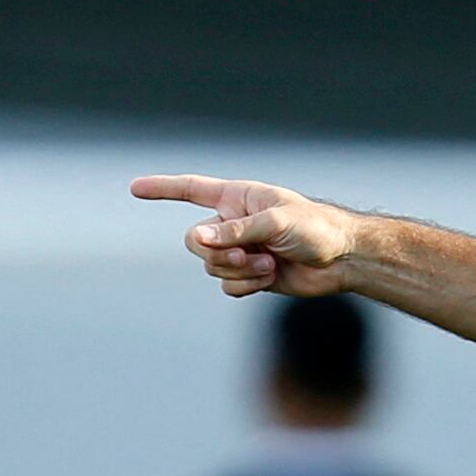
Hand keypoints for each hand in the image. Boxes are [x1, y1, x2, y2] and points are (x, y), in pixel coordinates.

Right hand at [129, 175, 361, 298]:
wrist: (341, 259)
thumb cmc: (315, 228)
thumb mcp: (275, 223)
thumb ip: (235, 230)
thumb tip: (197, 238)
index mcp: (237, 198)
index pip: (191, 190)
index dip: (162, 189)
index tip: (134, 189)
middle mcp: (233, 223)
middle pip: (195, 241)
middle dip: (216, 253)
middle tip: (246, 255)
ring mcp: (240, 251)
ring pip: (211, 268)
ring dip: (238, 271)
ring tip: (268, 265)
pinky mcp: (249, 276)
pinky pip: (227, 286)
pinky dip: (245, 286)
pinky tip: (269, 279)